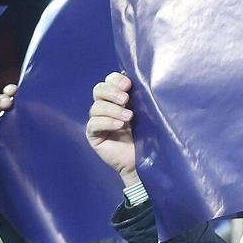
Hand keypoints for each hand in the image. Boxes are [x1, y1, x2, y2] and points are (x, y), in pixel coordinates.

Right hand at [86, 73, 140, 187]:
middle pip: (99, 90)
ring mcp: (98, 120)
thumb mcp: (146, 114)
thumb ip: (141, 98)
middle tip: (126, 99)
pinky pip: (93, 124)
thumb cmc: (148, 137)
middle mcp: (106, 107)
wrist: (144, 162)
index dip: (116, 80)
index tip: (129, 85)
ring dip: (112, 110)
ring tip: (129, 117)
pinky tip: (119, 126)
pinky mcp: (94, 135)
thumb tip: (142, 81)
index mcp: (118, 98)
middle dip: (112, 91)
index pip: (110, 81)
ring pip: (96, 107)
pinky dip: (106, 122)